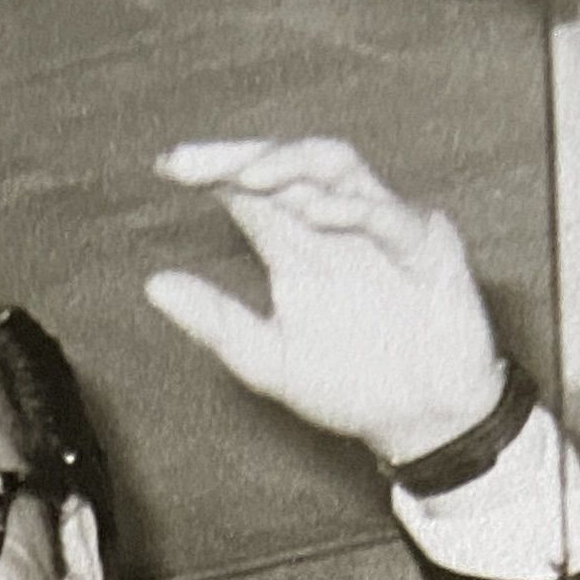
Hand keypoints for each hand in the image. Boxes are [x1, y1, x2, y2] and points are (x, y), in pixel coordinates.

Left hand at [144, 139, 509, 473]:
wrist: (420, 421)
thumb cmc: (350, 385)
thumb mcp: (267, 359)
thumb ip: (215, 320)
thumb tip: (153, 285)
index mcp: (295, 246)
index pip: (249, 192)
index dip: (211, 171)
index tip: (166, 167)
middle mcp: (334, 225)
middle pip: (287, 165)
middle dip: (241, 157)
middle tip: (195, 164)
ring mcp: (381, 227)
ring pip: (338, 168)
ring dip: (294, 165)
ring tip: (250, 177)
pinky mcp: (426, 244)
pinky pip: (389, 215)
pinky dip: (353, 210)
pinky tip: (317, 213)